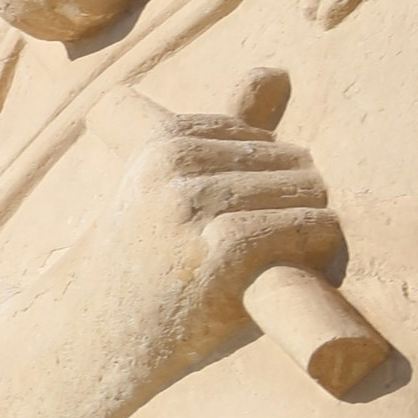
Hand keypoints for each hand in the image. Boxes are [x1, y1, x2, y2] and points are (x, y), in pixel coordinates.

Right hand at [69, 67, 341, 399]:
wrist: (95, 344)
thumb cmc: (139, 268)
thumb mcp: (165, 189)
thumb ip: (221, 133)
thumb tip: (278, 72)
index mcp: (161, 141)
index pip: (255, 135)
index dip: (264, 180)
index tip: (243, 221)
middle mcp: (176, 163)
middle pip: (291, 159)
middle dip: (296, 201)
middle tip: (273, 249)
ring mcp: (197, 206)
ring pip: (307, 191)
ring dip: (316, 228)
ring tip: (290, 262)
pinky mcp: (224, 251)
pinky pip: (308, 228)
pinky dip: (323, 249)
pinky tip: (309, 271)